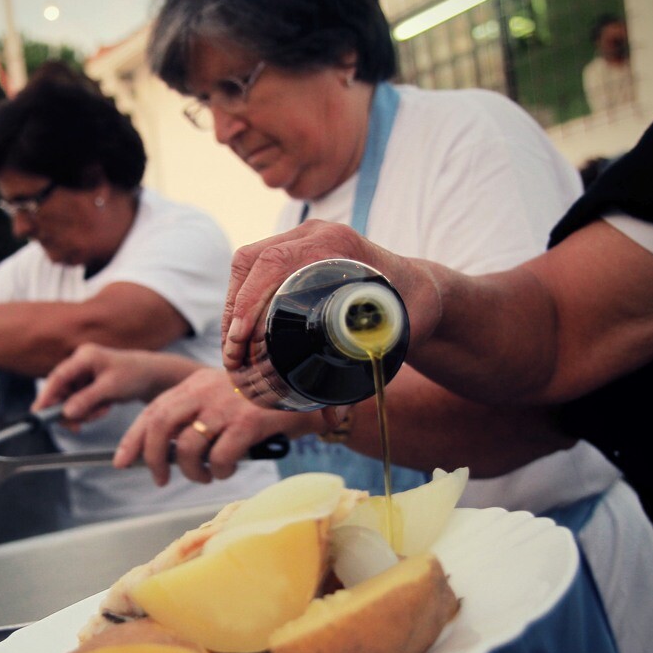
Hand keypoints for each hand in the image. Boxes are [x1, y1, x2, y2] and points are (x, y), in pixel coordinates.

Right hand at [35, 344, 204, 425]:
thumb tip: (67, 412)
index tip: (39, 413)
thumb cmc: (134, 375)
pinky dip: (89, 410)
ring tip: (101, 410)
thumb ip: (87, 399)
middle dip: (70, 410)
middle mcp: (81, 363)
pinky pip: (79, 402)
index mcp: (85, 356)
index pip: (58, 377)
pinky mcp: (87, 384)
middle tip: (80, 424)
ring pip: (69, 400)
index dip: (46, 396)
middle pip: (61, 391)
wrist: (151, 376)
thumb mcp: (111, 388)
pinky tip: (103, 407)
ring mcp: (83, 373)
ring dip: (83, 412)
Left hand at [115, 369, 318, 484]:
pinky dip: (221, 470)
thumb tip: (167, 452)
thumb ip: (198, 414)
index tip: (123, 461)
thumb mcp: (224, 395)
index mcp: (195, 384)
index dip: (133, 438)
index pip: (153, 410)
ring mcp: (226, 406)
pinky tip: (227, 469)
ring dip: (192, 471)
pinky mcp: (249, 422)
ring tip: (205, 475)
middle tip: (160, 479)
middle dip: (152, 458)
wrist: (304, 376)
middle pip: (160, 426)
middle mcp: (205, 391)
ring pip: (189, 447)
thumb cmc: (264, 394)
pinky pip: (222, 456)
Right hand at [223, 221, 438, 370]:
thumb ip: (367, 376)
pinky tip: (240, 332)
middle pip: (252, 261)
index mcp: (336, 244)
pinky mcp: (293, 252)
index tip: (240, 338)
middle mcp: (314, 235)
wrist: (419, 288)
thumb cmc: (412, 309)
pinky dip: (241, 299)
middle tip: (233, 356)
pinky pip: (255, 268)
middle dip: (234, 310)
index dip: (249, 298)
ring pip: (248, 264)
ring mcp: (301, 240)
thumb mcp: (395, 338)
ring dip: (233, 306)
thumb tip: (332, 418)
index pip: (277, 262)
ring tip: (233, 350)